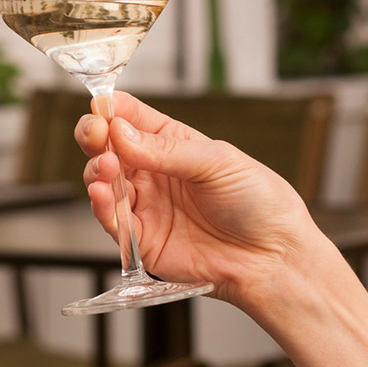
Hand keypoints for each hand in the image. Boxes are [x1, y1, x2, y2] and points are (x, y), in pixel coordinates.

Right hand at [74, 92, 324, 309]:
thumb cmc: (258, 203)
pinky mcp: (142, 241)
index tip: (101, 109)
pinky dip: (102, 206)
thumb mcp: (217, 162)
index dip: (111, 110)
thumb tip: (121, 132)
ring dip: (98, 171)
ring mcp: (146, 206)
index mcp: (173, 143)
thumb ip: (166, 149)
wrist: (273, 258)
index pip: (131, 117)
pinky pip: (112, 222)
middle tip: (96, 134)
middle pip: (108, 147)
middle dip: (94, 136)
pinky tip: (103, 194)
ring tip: (108, 168)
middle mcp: (154, 172)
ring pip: (104, 182)